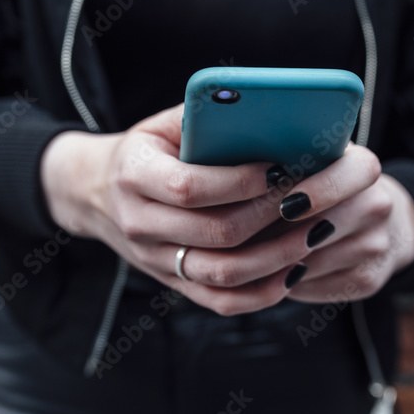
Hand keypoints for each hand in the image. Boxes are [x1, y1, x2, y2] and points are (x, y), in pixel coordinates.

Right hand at [123, 139, 413, 306]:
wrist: (97, 192)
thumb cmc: (148, 147)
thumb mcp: (164, 122)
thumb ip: (205, 118)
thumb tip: (268, 112)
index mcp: (134, 174)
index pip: (188, 187)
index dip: (237, 182)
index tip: (280, 166)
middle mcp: (140, 223)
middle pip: (214, 233)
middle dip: (271, 216)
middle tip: (313, 197)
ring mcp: (155, 261)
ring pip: (222, 274)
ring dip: (277, 257)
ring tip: (316, 234)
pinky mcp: (173, 285)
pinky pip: (222, 301)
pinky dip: (264, 292)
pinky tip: (297, 270)